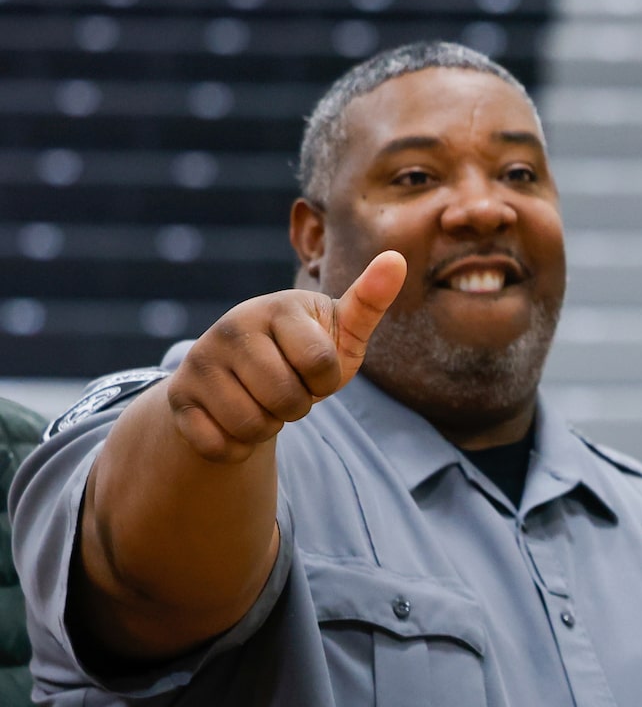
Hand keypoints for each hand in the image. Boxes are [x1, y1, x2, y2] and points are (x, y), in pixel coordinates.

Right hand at [164, 252, 404, 463]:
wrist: (238, 377)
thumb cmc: (302, 353)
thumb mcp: (340, 331)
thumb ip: (368, 301)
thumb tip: (396, 259)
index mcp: (277, 307)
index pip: (321, 366)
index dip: (326, 381)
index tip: (315, 369)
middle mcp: (231, 327)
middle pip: (287, 400)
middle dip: (297, 406)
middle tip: (286, 388)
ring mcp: (200, 360)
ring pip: (253, 425)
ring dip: (267, 427)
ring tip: (261, 402)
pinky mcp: (179, 396)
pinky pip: (220, 445)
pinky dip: (236, 446)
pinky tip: (232, 420)